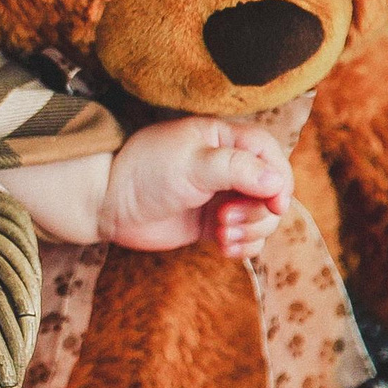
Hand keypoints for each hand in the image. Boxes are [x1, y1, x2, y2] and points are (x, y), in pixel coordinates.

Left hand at [100, 116, 292, 258]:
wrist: (107, 204)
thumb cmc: (145, 173)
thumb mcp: (193, 164)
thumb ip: (237, 170)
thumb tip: (277, 181)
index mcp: (224, 140)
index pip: (270, 155)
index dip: (280, 180)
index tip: (275, 205)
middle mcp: (227, 167)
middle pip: (271, 191)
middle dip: (258, 212)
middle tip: (225, 220)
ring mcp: (220, 197)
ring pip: (261, 217)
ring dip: (250, 232)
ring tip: (221, 235)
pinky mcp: (211, 224)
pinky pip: (244, 237)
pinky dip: (242, 245)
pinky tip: (222, 247)